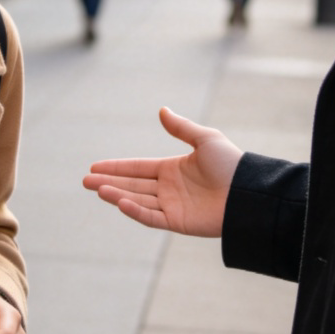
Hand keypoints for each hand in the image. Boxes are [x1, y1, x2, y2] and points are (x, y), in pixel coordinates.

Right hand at [83, 107, 243, 236]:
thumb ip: (181, 128)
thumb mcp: (205, 139)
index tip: (95, 167)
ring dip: (116, 195)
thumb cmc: (231, 164)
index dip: (116, 167)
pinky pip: (151, 217)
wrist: (249, 192)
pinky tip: (119, 201)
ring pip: (137, 200)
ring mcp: (172, 206)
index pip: (137, 168)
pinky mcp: (178, 222)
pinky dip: (134, 210)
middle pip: (132, 185)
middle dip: (108, 183)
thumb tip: (161, 111)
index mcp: (172, 169)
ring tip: (96, 189)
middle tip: (85, 181)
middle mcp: (169, 189)